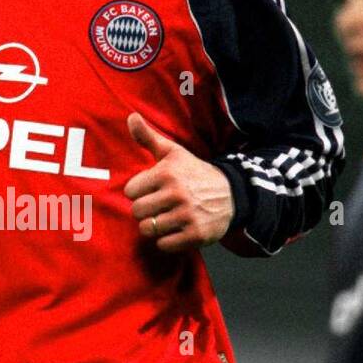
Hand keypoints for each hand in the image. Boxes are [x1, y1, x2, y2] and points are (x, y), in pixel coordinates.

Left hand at [124, 112, 234, 250]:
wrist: (231, 194)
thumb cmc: (194, 173)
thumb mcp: (173, 153)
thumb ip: (148, 137)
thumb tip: (130, 116)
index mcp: (167, 173)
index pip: (130, 191)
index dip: (138, 192)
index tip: (151, 191)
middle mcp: (177, 194)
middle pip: (137, 212)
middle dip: (144, 211)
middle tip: (158, 206)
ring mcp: (187, 216)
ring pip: (148, 229)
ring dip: (154, 227)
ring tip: (165, 218)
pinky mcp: (196, 235)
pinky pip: (164, 245)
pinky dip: (167, 241)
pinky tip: (176, 230)